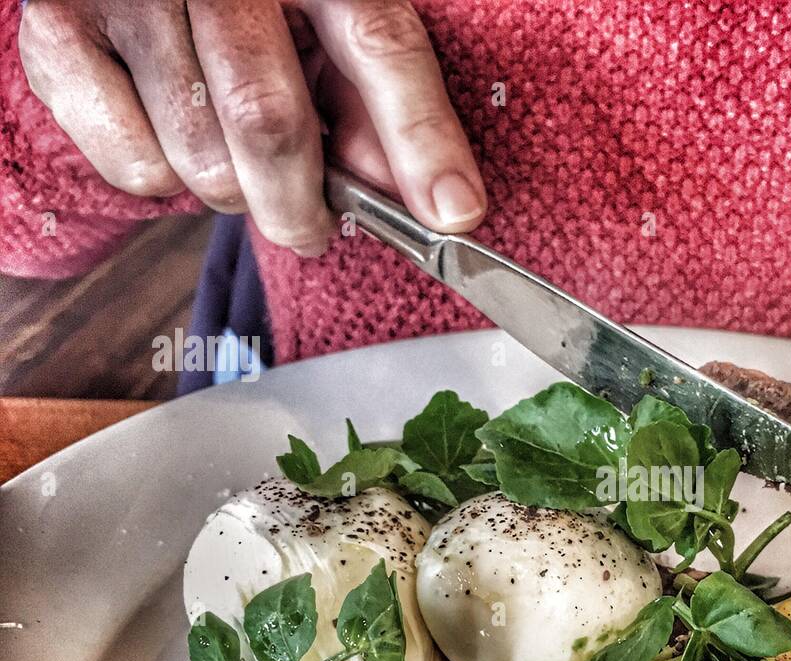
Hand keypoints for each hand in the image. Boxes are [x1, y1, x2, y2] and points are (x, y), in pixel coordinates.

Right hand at [18, 0, 486, 255]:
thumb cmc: (254, 4)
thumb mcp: (328, 28)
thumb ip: (375, 108)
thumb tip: (423, 202)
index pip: (379, 45)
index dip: (422, 140)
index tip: (453, 216)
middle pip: (270, 122)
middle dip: (303, 207)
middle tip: (315, 229)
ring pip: (201, 160)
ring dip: (234, 192)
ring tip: (237, 160)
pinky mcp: (58, 30)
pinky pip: (133, 165)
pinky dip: (164, 181)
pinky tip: (176, 138)